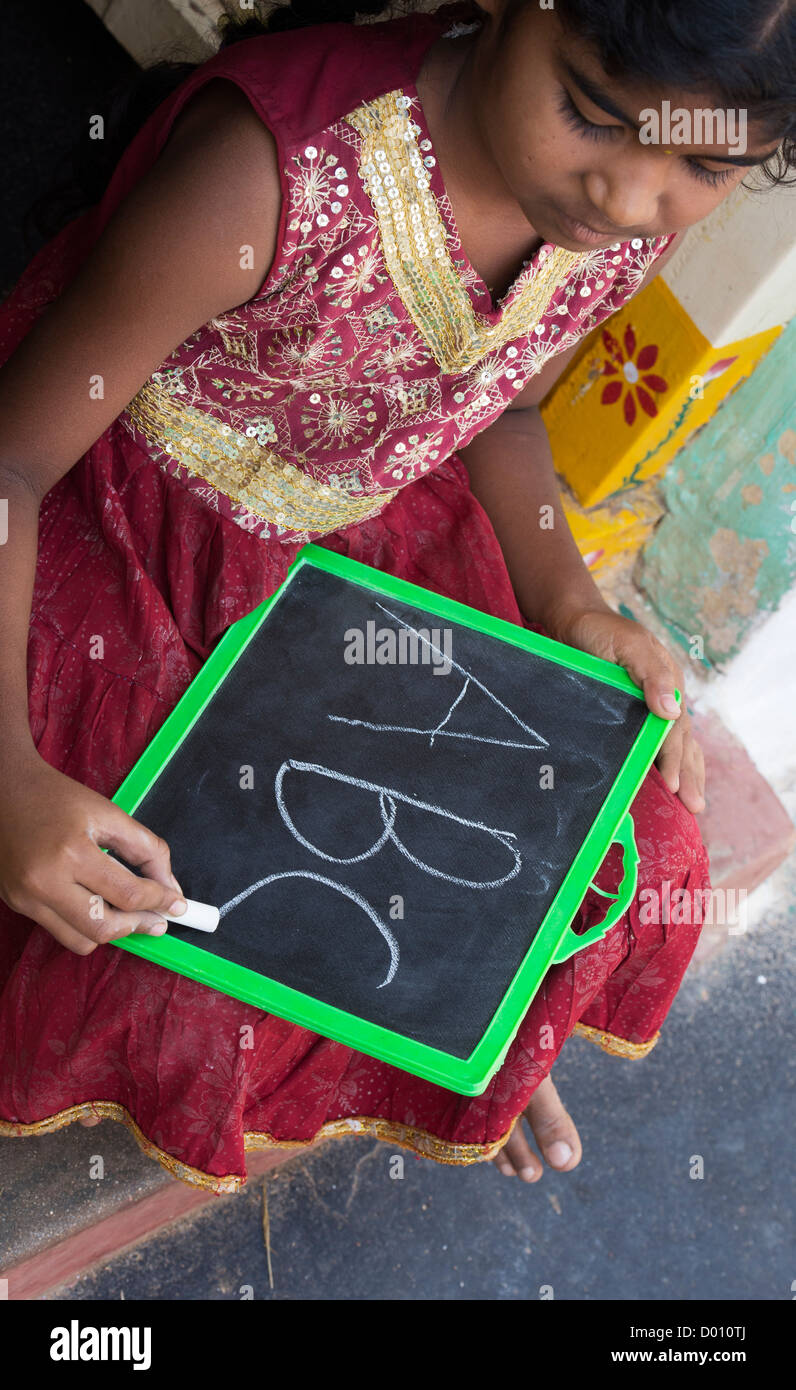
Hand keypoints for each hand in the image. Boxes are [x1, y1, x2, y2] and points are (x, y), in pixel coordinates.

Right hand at [0, 751, 185, 953]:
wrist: (4, 789)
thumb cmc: (55, 797)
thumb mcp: (108, 813)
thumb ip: (146, 850)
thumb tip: (170, 889)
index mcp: (71, 853)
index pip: (127, 894)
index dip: (159, 902)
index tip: (176, 905)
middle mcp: (43, 882)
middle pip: (103, 928)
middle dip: (137, 926)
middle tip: (157, 919)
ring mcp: (25, 898)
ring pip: (80, 940)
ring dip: (111, 931)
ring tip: (128, 914)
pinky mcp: (16, 904)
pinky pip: (59, 930)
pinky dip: (85, 924)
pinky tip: (99, 905)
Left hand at [551, 606, 705, 812]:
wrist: (571, 620)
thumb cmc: (600, 631)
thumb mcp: (629, 645)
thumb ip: (652, 674)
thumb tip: (672, 711)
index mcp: (666, 684)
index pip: (674, 730)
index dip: (674, 759)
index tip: (673, 787)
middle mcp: (661, 699)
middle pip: (680, 742)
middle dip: (688, 775)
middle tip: (695, 807)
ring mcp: (645, 707)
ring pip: (671, 745)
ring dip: (682, 773)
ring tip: (692, 802)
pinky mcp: (625, 713)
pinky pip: (647, 742)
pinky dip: (659, 763)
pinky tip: (661, 781)